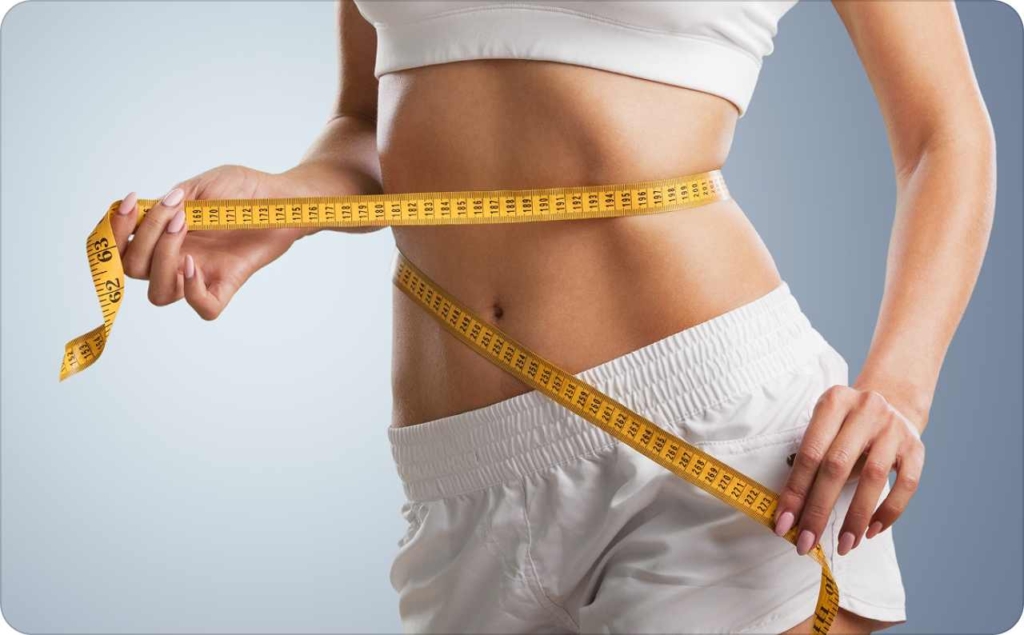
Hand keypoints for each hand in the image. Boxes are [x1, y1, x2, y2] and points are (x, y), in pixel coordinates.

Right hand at [111, 164, 377, 319]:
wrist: (282, 197)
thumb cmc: (244, 189)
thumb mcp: (204, 183)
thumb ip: (176, 198)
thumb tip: (152, 210)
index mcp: (162, 235)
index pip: (120, 248)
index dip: (114, 232)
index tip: (129, 203)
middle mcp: (177, 258)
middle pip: (134, 269)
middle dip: (144, 238)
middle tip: (175, 210)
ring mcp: (201, 273)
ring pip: (159, 293)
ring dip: (162, 259)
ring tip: (185, 226)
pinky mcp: (228, 283)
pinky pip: (204, 307)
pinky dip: (193, 291)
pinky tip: (194, 264)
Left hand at [772, 385, 924, 556]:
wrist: (892, 403)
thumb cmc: (846, 426)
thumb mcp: (826, 427)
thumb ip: (811, 460)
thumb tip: (791, 512)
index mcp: (834, 401)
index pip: (809, 453)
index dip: (795, 492)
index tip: (783, 524)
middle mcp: (865, 409)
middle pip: (837, 466)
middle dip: (818, 510)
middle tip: (806, 542)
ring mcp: (894, 428)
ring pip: (873, 478)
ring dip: (855, 517)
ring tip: (843, 544)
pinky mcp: (916, 447)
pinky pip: (906, 485)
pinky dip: (889, 511)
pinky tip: (871, 530)